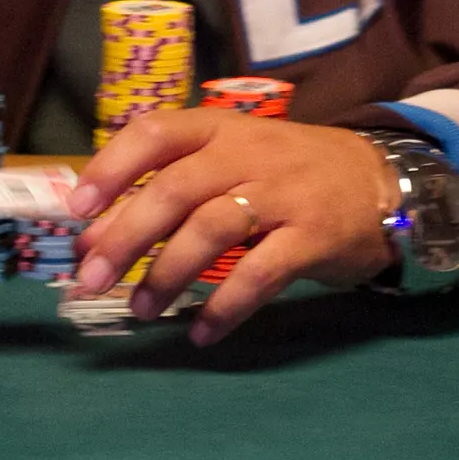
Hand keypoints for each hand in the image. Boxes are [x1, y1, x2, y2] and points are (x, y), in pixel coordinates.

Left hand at [68, 110, 391, 346]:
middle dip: (126, 236)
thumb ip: (175, 183)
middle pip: (175, 188)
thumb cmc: (289, 173)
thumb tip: (98, 232)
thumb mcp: (235, 157)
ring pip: (213, 228)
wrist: (382, 181)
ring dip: (168, 273)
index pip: (155, 132)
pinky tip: (203, 332)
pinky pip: (262, 273)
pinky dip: (227, 306)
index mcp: (220, 128)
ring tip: (140, 310)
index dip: (111, 168)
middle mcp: (249, 152)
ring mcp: (283, 192)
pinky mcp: (314, 235)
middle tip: (90, 279)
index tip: (76, 211)